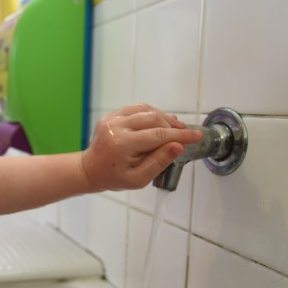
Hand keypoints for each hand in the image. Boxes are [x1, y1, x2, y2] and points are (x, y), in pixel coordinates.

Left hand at [80, 104, 201, 190]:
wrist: (91, 170)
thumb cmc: (114, 177)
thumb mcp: (138, 179)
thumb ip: (159, 162)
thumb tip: (177, 146)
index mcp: (121, 144)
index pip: (158, 135)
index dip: (180, 136)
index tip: (196, 135)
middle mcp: (115, 127)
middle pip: (153, 119)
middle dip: (173, 126)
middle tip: (186, 133)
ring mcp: (111, 119)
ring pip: (146, 110)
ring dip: (163, 117)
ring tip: (176, 127)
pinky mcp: (111, 115)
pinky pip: (136, 108)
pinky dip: (151, 113)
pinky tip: (160, 121)